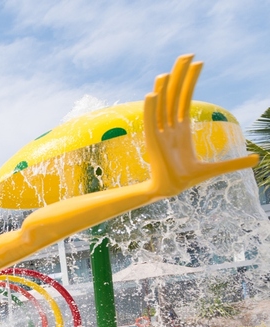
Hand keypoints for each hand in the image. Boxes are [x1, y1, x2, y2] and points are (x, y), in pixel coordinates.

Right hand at [144, 54, 257, 197]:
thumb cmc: (188, 178)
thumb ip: (234, 162)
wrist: (171, 190)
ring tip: (168, 72)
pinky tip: (153, 93)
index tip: (199, 62)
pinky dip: (151, 107)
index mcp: (181, 129)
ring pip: (162, 105)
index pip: (185, 98)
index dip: (191, 80)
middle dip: (180, 75)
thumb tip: (257, 159)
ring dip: (164, 88)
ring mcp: (160, 132)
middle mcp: (169, 126)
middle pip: (174, 95)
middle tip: (187, 54)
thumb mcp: (215, 168)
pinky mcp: (152, 141)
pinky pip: (151, 120)